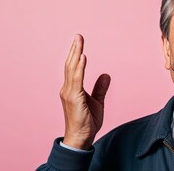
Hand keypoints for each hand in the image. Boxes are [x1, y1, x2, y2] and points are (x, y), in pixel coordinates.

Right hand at [59, 34, 110, 149]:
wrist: (81, 138)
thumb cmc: (87, 122)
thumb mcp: (97, 102)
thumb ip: (100, 88)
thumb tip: (105, 75)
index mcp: (72, 89)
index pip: (73, 68)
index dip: (76, 54)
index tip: (79, 41)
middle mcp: (68, 89)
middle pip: (70, 65)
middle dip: (74, 49)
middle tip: (78, 35)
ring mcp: (69, 93)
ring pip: (72, 69)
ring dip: (75, 54)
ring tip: (79, 41)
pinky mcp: (73, 98)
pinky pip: (77, 80)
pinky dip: (79, 68)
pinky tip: (82, 57)